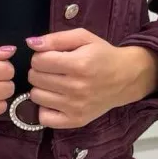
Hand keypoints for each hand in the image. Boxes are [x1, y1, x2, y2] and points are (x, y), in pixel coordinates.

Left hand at [25, 29, 157, 128]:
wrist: (126, 78)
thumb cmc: (103, 55)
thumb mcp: (83, 38)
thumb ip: (56, 38)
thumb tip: (30, 43)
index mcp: (79, 64)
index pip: (38, 61)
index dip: (40, 56)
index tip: (50, 57)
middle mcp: (77, 87)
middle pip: (35, 78)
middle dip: (40, 71)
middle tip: (53, 70)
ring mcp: (76, 107)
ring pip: (36, 96)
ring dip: (41, 88)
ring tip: (55, 83)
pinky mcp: (76, 120)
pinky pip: (44, 118)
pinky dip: (45, 108)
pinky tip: (55, 100)